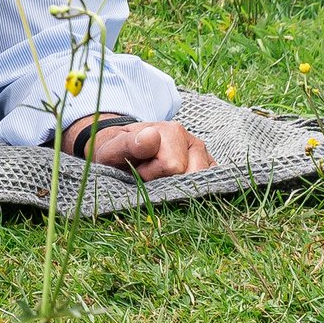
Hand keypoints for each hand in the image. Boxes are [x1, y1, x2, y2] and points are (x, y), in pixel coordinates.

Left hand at [73, 117, 210, 178]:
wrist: (124, 154)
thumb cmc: (118, 153)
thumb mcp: (113, 149)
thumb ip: (129, 144)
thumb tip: (152, 135)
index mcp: (172, 131)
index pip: (171, 167)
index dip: (150, 174)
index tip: (137, 169)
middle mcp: (193, 142)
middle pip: (188, 176)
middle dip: (165, 182)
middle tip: (148, 174)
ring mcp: (204, 157)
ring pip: (200, 184)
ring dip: (177, 187)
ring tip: (160, 177)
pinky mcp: (210, 170)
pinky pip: (210, 188)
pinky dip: (192, 191)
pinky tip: (175, 183)